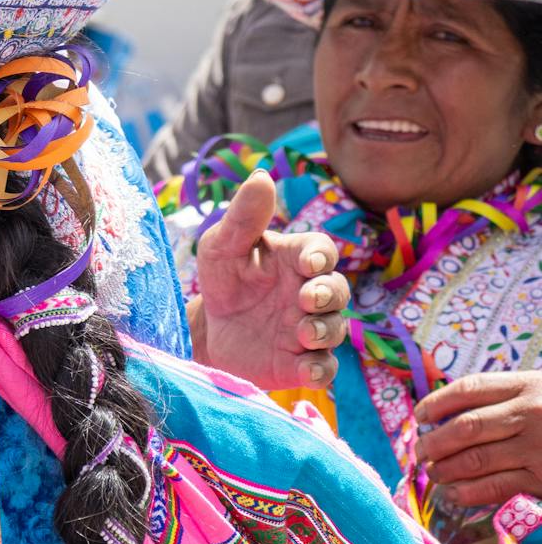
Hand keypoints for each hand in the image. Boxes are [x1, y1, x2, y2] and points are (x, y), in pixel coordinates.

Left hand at [190, 171, 348, 389]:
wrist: (206, 329)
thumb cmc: (221, 279)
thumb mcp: (222, 245)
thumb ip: (243, 215)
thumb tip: (261, 175)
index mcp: (296, 259)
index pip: (322, 251)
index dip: (320, 257)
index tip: (306, 264)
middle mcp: (310, 293)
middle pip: (338, 290)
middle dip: (328, 294)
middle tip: (307, 298)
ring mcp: (309, 328)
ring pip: (335, 329)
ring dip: (324, 330)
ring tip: (302, 332)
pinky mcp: (301, 362)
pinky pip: (324, 368)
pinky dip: (319, 369)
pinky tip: (304, 369)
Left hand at [415, 371, 541, 507]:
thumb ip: (509, 397)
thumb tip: (452, 414)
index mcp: (528, 385)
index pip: (469, 389)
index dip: (437, 402)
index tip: (420, 416)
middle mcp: (530, 413)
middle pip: (465, 427)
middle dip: (434, 442)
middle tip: (420, 452)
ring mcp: (537, 447)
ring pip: (475, 458)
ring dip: (445, 469)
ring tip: (433, 474)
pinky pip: (496, 486)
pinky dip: (468, 492)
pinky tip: (453, 494)